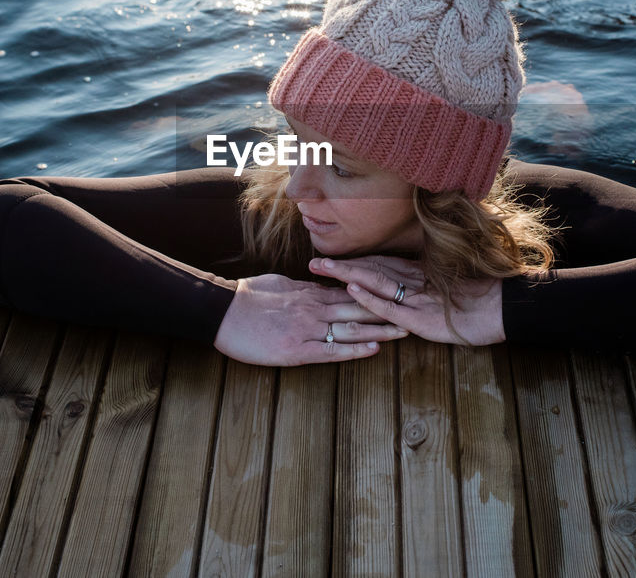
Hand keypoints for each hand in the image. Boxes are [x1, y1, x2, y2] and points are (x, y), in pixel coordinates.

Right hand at [213, 273, 409, 365]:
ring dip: (379, 330)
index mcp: (309, 293)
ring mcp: (307, 329)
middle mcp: (314, 309)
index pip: (350, 292)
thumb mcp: (279, 285)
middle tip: (413, 311)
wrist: (222, 310)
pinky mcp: (297, 350)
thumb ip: (302, 288)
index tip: (396, 294)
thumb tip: (316, 286)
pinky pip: (331, 351)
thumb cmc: (247, 297)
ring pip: (351, 328)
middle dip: (387, 310)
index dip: (375, 294)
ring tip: (403, 332)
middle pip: (358, 308)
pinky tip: (373, 350)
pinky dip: (354, 350)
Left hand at [308, 256, 506, 345]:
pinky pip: (391, 305)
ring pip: (375, 282)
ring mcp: (417, 297)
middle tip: (311, 262)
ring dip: (346, 276)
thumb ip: (427, 289)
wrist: (506, 308)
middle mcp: (414, 282)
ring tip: (320, 270)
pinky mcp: (422, 315)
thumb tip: (411, 290)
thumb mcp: (449, 293)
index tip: (329, 258)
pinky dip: (370, 298)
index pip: (379, 265)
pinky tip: (350, 292)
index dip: (354, 262)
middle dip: (341, 267)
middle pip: (371, 269)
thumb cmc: (481, 303)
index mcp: (419, 275)